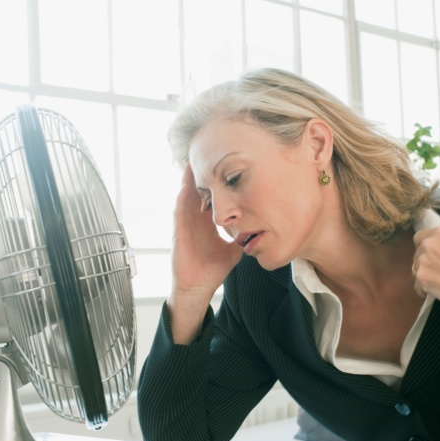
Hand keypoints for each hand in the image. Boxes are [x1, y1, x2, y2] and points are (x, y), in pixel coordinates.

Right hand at [168, 164, 243, 343]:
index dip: (215, 182)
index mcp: (206, 223)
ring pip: (186, 197)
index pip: (211, 197)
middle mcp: (194, 220)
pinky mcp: (178, 233)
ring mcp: (185, 225)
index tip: (223, 166)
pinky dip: (182, 199)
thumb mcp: (234, 250)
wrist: (198, 287)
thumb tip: (261, 231)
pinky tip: (185, 186)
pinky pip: (179, 212)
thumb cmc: (212, 270)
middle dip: (201, 174)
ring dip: (188, 180)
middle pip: (197, 191)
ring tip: (192, 161)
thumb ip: (243, 238)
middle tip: (205, 153)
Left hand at [411, 227, 439, 333]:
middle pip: (416, 254)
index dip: (424, 247)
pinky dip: (424, 290)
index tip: (431, 256)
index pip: (419, 237)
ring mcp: (423, 260)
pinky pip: (417, 285)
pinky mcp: (421, 276)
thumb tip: (427, 247)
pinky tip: (438, 290)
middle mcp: (429, 243)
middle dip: (424, 262)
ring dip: (424, 276)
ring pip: (415, 269)